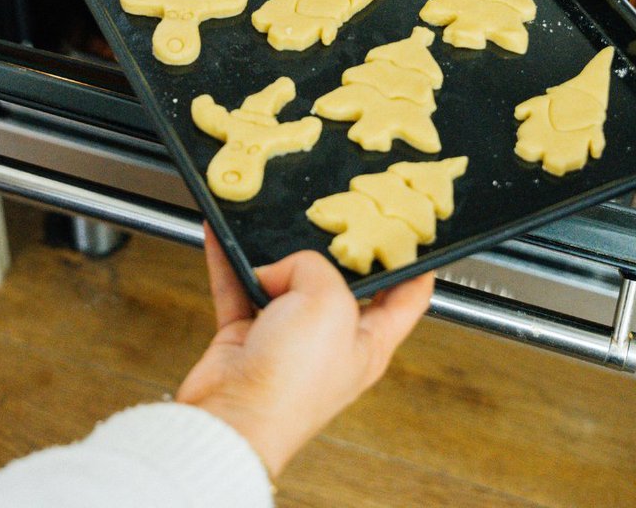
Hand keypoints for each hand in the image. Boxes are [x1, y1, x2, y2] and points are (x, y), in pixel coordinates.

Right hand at [176, 224, 432, 478]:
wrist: (231, 418)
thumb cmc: (291, 384)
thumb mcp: (327, 303)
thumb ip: (314, 267)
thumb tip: (280, 268)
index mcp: (368, 342)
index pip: (406, 299)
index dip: (414, 265)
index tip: (413, 233)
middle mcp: (329, 341)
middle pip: (336, 282)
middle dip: (328, 250)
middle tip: (326, 216)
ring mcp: (286, 339)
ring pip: (281, 280)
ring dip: (269, 254)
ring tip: (265, 225)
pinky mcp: (246, 337)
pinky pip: (238, 287)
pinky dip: (228, 261)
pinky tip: (222, 236)